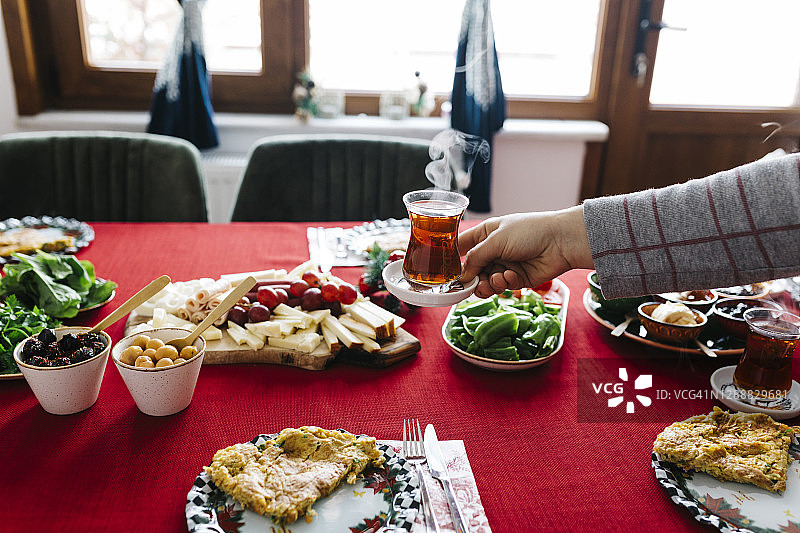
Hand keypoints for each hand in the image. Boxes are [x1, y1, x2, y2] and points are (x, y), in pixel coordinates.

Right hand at [459, 206, 592, 297]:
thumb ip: (476, 258)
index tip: (443, 272)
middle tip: (473, 283)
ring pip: (483, 282)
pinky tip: (511, 276)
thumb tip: (462, 276)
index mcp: (485, 234)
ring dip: (487, 283)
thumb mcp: (496, 240)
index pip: (460, 246)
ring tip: (496, 280)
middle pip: (470, 269)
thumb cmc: (529, 232)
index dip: (450, 258)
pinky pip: (500, 287)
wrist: (560, 243)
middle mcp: (492, 250)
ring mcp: (503, 265)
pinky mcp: (514, 279)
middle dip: (471, 278)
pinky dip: (504, 283)